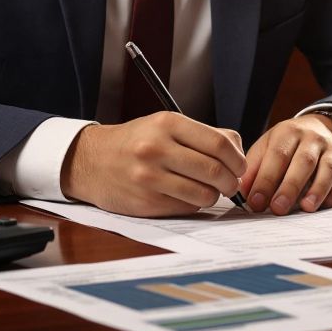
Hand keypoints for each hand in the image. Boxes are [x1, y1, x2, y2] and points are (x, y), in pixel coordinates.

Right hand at [60, 111, 245, 217]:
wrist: (91, 161)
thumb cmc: (136, 142)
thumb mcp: (165, 125)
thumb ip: (203, 135)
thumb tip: (239, 153)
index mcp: (167, 123)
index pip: (219, 144)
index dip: (238, 160)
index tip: (240, 167)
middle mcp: (157, 148)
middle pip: (215, 171)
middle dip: (231, 182)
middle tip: (231, 184)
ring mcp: (150, 177)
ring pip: (204, 194)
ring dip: (214, 196)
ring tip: (208, 190)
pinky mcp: (145, 201)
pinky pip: (186, 207)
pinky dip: (194, 204)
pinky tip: (186, 195)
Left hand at [240, 114, 331, 214]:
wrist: (322, 128)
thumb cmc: (288, 144)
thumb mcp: (267, 147)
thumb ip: (254, 168)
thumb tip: (242, 193)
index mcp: (288, 132)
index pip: (277, 155)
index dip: (266, 179)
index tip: (255, 201)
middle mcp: (312, 139)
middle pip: (303, 162)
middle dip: (290, 187)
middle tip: (277, 209)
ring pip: (327, 169)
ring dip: (317, 189)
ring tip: (305, 208)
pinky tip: (327, 203)